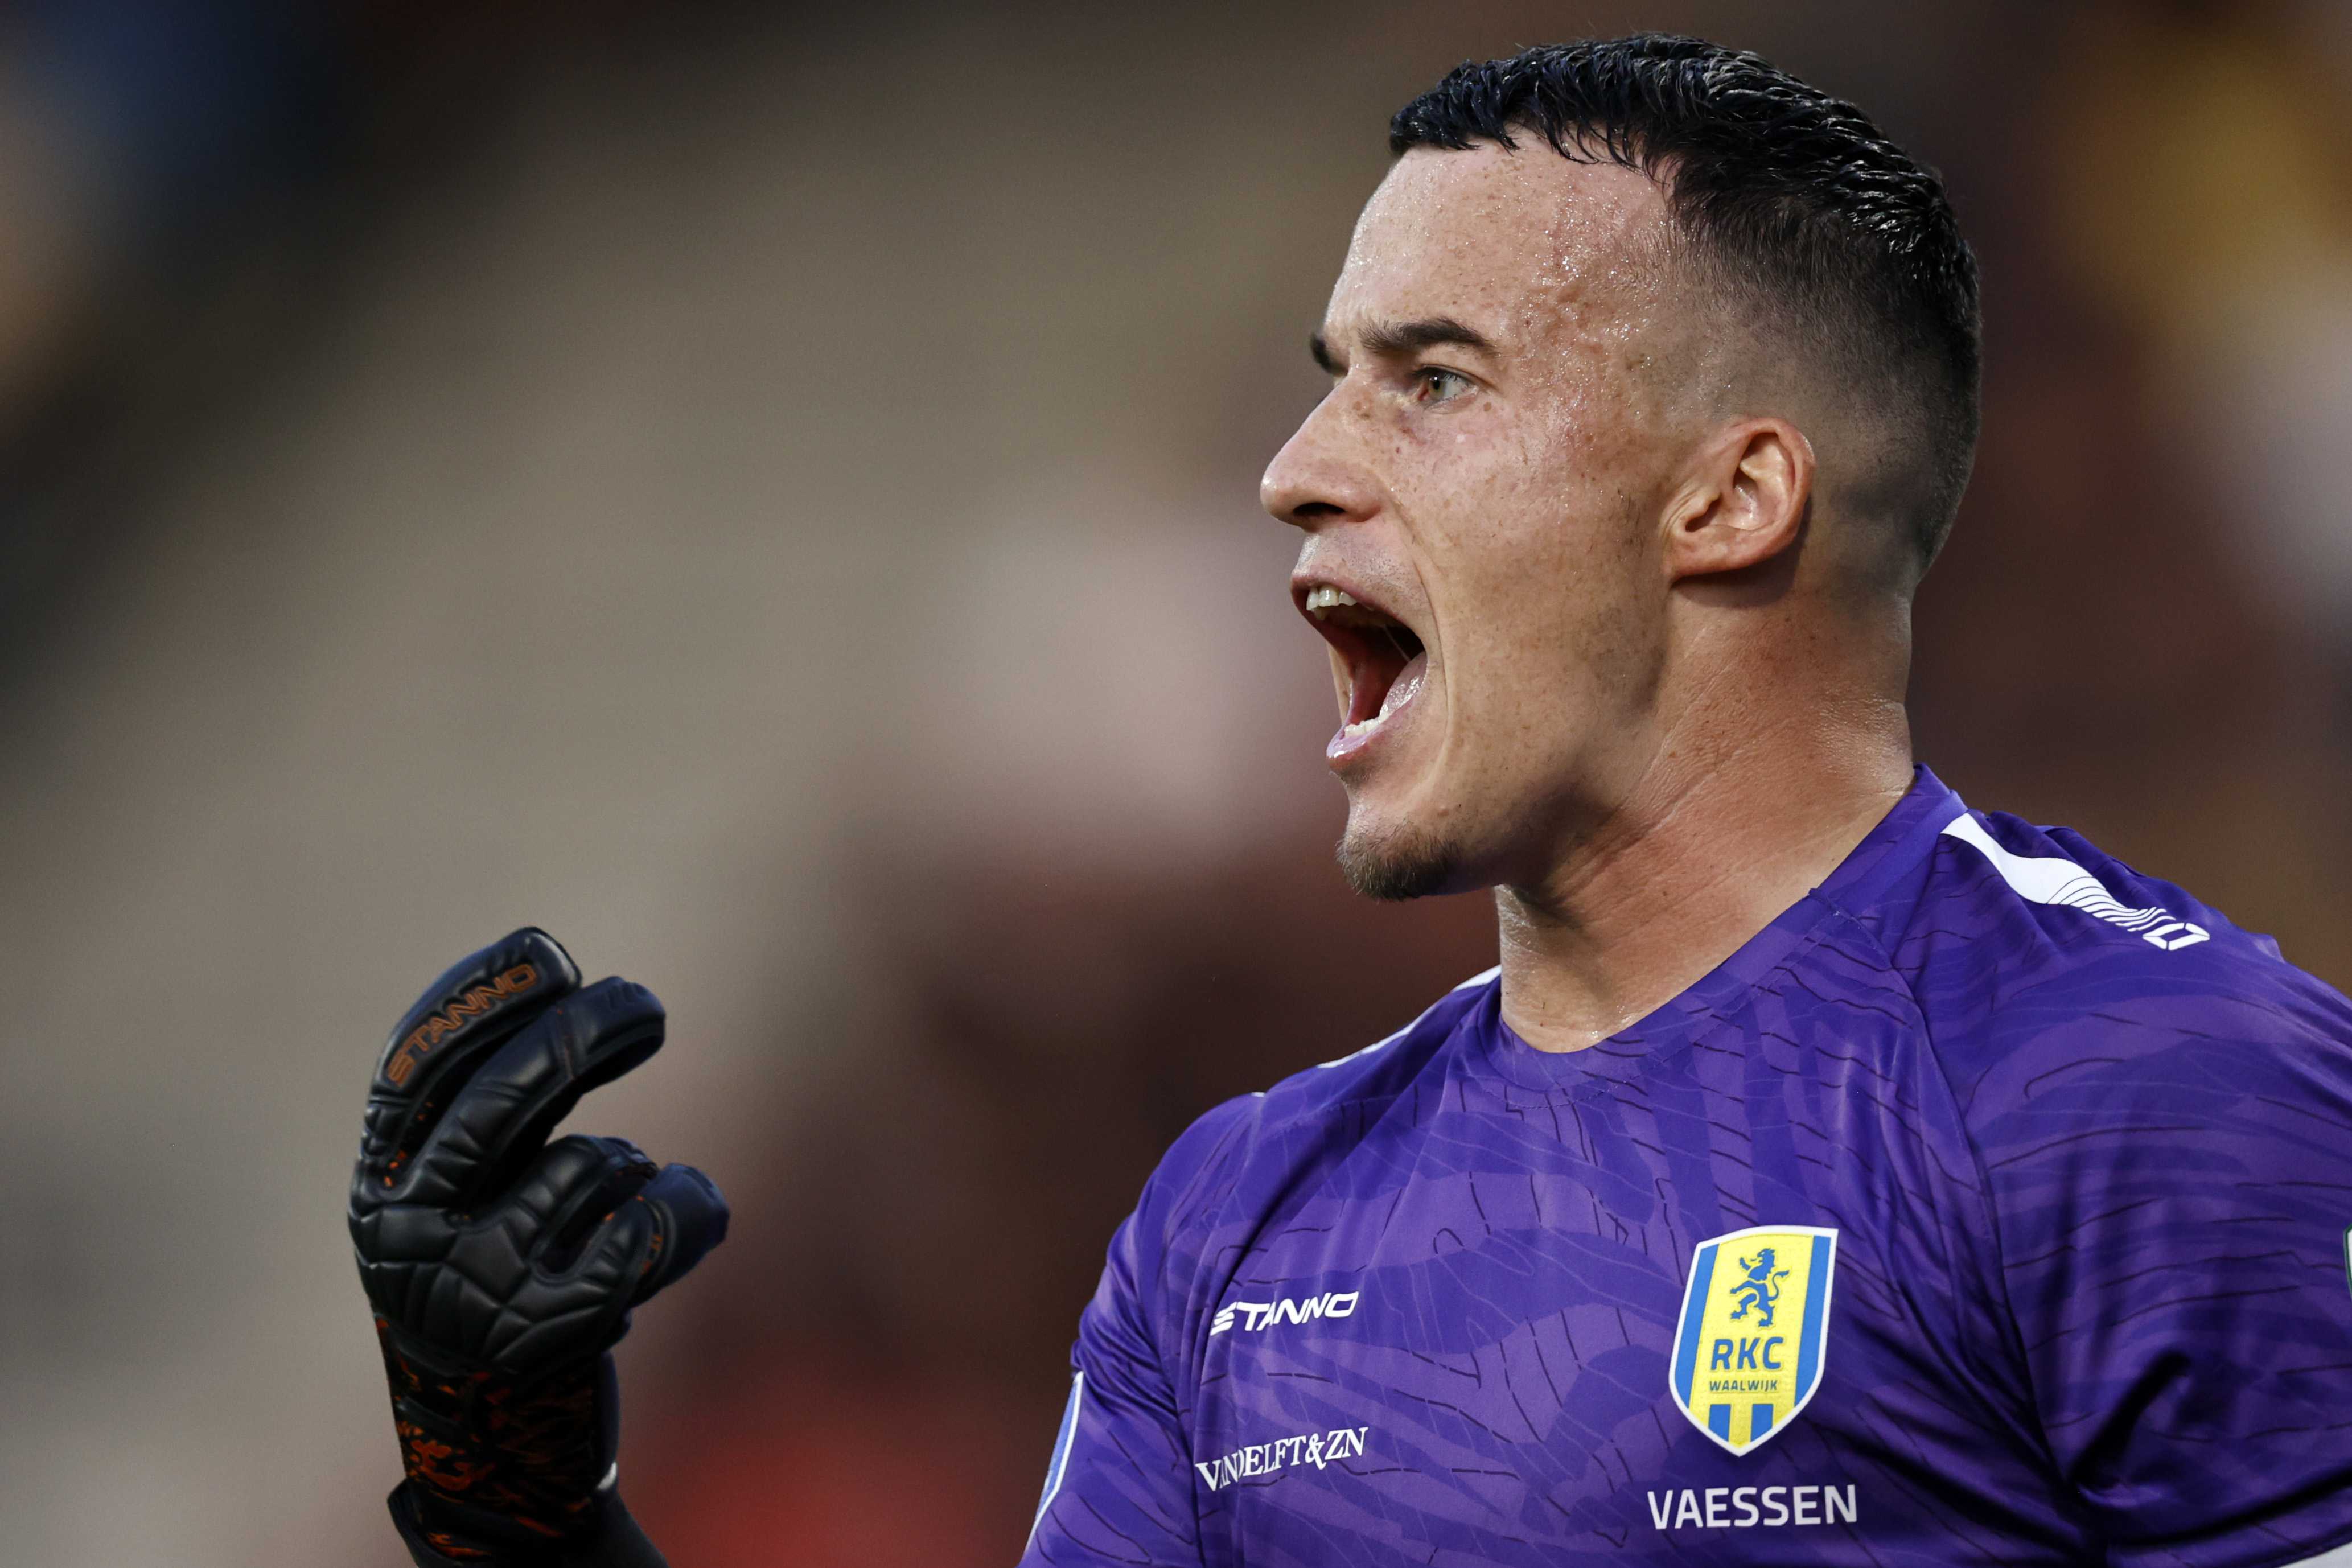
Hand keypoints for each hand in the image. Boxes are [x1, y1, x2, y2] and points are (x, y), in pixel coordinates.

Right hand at [349, 928, 727, 1563]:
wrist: (495, 1438)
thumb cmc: (498, 1277)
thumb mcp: (469, 1188)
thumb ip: (499, 1095)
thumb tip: (556, 969)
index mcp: (379, 1186)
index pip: (413, 1071)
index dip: (478, 998)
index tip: (547, 948)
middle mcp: (409, 1234)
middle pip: (500, 1101)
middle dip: (580, 1034)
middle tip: (646, 1003)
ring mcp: (473, 1288)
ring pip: (588, 1165)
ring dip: (631, 1166)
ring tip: (623, 1199)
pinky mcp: (545, 1335)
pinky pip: (644, 1231)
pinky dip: (686, 1206)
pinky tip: (692, 1204)